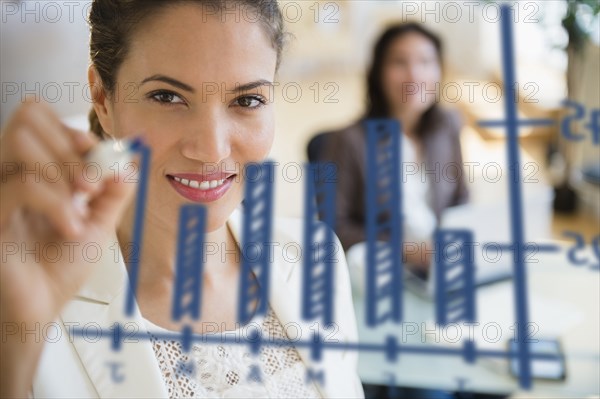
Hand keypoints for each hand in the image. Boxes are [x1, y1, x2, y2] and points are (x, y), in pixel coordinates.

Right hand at [0, 100, 136, 396]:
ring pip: (18, 140)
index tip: (96, 153)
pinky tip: (72, 228)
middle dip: (70, 147)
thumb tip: (129, 161)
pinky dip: (57, 202)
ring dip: (65, 168)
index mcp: (30, 170)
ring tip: (84, 201)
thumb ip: (113, 192)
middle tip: (92, 184)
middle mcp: (7, 174)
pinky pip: (21, 185)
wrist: (40, 310)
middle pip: (26, 118)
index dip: (71, 128)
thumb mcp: (98, 223)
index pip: (37, 118)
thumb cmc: (58, 269)